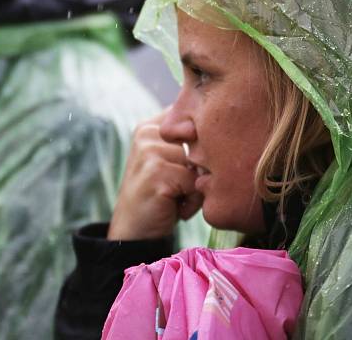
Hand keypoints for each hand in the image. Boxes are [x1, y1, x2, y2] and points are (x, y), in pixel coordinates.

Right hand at [107, 110, 202, 240]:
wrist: (133, 232)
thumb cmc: (160, 196)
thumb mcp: (170, 162)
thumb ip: (188, 142)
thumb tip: (218, 137)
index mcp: (150, 126)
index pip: (190, 117)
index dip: (200, 142)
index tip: (186, 165)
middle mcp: (147, 133)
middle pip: (200, 144)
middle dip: (197, 171)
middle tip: (175, 188)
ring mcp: (150, 152)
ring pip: (199, 164)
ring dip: (195, 188)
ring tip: (174, 198)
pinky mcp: (157, 173)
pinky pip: (195, 184)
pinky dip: (191, 202)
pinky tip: (173, 207)